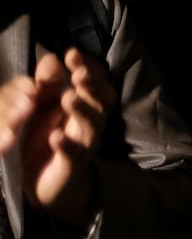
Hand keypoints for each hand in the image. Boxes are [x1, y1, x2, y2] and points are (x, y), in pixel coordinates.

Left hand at [0, 50, 114, 225]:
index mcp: (87, 104)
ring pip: (92, 124)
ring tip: (68, 99)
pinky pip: (74, 154)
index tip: (72, 54)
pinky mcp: (72, 165)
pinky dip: (66, 145)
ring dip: (82, 110)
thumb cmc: (48, 139)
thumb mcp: (43, 107)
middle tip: (78, 74)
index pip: (94, 81)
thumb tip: (51, 59)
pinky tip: (56, 137)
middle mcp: (92, 121)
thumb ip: (47, 83)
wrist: (47, 184)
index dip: (87, 67)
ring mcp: (84, 143)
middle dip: (91, 85)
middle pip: (100, 99)